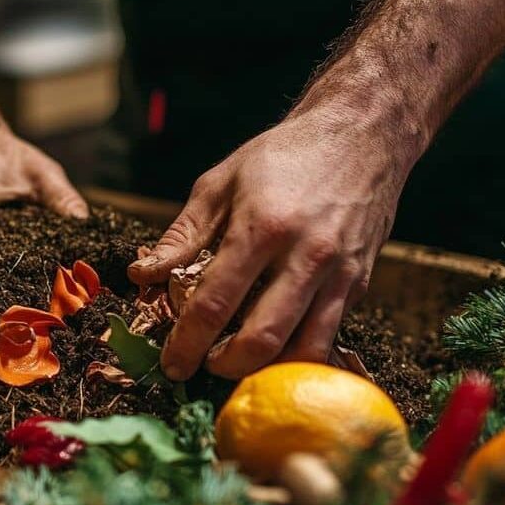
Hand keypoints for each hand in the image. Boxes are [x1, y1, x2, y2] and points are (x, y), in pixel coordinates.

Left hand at [128, 110, 407, 379]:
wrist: (362, 134)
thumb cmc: (284, 156)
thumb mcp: (221, 183)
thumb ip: (182, 235)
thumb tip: (142, 275)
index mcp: (262, 227)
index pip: (216, 303)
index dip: (187, 342)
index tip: (172, 364)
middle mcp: (306, 255)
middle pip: (262, 339)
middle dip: (224, 366)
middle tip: (203, 365)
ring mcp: (339, 274)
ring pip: (303, 350)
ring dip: (265, 370)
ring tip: (237, 361)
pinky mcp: (361, 284)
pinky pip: (328, 336)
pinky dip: (296, 353)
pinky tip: (273, 346)